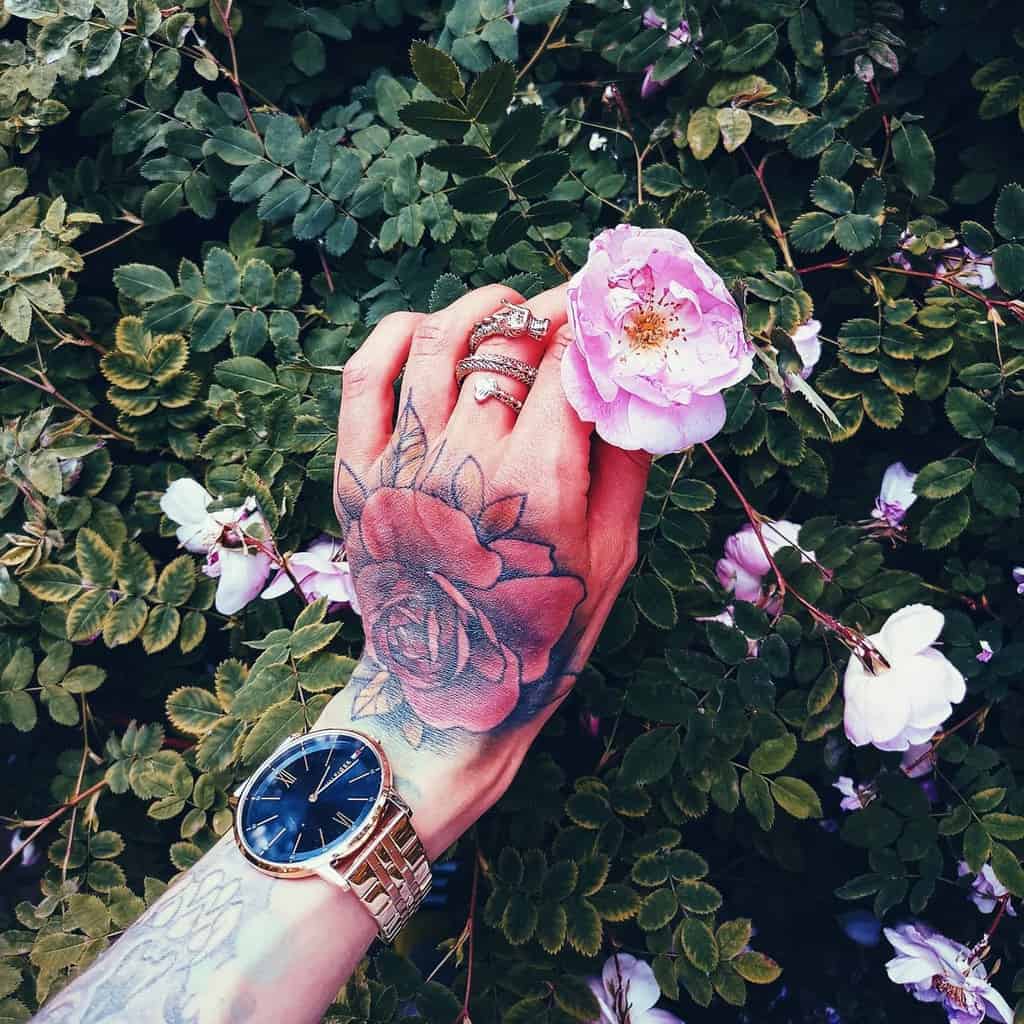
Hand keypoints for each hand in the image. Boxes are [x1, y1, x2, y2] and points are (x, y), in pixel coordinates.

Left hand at [318, 283, 648, 857]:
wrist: (444, 693)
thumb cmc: (541, 633)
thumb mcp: (611, 560)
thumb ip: (626, 468)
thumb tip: (635, 389)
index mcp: (540, 488)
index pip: (571, 366)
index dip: (598, 322)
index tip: (614, 305)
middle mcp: (468, 464)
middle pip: (510, 343)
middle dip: (552, 308)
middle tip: (573, 307)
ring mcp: (404, 464)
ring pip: (440, 342)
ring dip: (483, 308)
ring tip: (509, 310)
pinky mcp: (357, 473)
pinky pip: (365, 378)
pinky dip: (397, 336)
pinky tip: (430, 331)